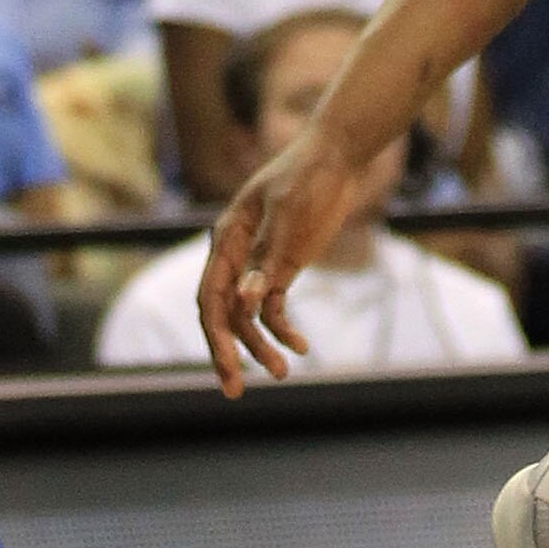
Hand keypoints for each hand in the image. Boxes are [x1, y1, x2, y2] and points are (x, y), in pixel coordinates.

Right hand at [200, 111, 381, 391]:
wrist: (338, 156)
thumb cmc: (308, 177)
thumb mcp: (287, 216)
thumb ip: (267, 260)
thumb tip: (244, 302)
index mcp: (227, 237)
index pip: (210, 297)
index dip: (216, 337)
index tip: (229, 369)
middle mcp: (236, 254)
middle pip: (222, 313)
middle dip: (228, 352)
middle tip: (236, 391)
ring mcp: (259, 263)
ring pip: (248, 316)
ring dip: (260, 345)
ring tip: (283, 372)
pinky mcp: (282, 267)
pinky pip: (274, 308)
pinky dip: (283, 329)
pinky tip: (302, 346)